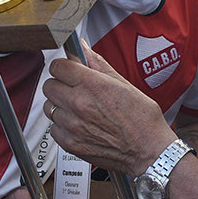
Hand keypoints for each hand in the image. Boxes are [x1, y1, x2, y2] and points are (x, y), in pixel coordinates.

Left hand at [43, 46, 173, 176]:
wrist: (149, 151)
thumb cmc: (142, 119)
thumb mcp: (123, 84)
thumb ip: (98, 64)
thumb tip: (82, 47)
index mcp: (92, 85)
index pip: (57, 66)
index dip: (63, 67)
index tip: (68, 71)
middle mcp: (78, 104)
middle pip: (49, 86)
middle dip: (59, 84)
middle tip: (73, 89)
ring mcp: (72, 126)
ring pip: (49, 107)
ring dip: (60, 105)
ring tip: (77, 109)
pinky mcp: (70, 144)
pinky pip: (54, 128)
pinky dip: (62, 126)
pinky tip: (78, 125)